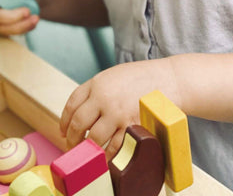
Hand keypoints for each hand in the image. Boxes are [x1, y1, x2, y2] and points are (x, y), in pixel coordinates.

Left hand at [59, 59, 179, 159]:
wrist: (169, 80)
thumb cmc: (141, 78)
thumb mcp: (113, 75)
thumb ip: (96, 90)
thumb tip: (80, 112)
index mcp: (97, 83)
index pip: (72, 104)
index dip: (64, 120)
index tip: (63, 130)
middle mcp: (104, 98)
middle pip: (79, 123)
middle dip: (73, 138)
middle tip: (72, 145)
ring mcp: (118, 113)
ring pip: (94, 138)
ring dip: (89, 149)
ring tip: (88, 153)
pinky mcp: (132, 127)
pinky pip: (114, 147)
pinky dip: (108, 155)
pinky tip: (105, 157)